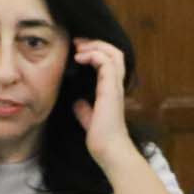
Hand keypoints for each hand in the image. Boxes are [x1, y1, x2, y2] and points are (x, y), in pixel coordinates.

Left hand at [68, 39, 133, 163]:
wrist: (108, 150)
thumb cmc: (101, 138)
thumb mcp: (89, 119)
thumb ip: (85, 110)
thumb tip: (77, 103)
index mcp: (112, 90)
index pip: (111, 61)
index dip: (95, 51)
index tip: (77, 51)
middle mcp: (116, 85)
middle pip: (115, 52)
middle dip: (95, 43)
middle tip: (77, 44)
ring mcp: (115, 86)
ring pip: (113, 53)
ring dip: (94, 46)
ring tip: (78, 48)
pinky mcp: (111, 89)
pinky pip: (106, 62)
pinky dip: (93, 55)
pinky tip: (80, 59)